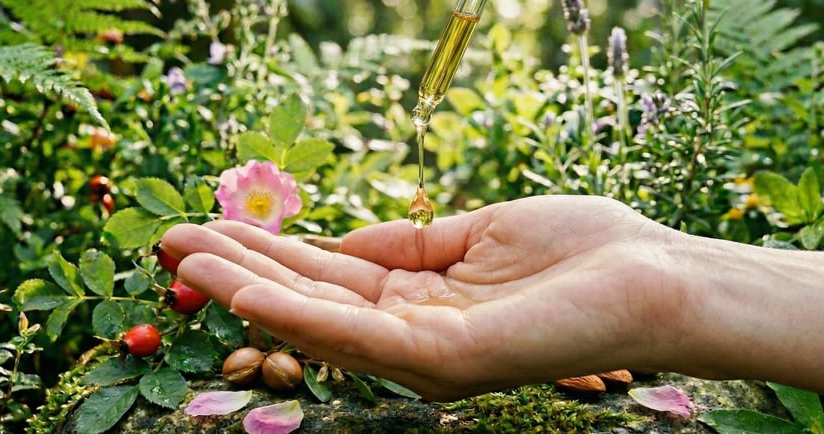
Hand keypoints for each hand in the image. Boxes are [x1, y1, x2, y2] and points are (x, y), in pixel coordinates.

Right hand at [160, 195, 687, 400]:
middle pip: (311, 301)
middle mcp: (412, 332)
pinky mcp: (446, 360)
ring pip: (321, 322)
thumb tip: (339, 241)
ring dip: (250, 291)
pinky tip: (250, 292)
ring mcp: (426, 351)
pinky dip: (302, 317)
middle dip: (239, 272)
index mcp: (420, 299)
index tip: (211, 228)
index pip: (328, 278)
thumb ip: (407, 242)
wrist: (654, 277)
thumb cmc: (580, 250)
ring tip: (186, 259)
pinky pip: (361, 337)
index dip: (268, 255)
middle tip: (169, 244)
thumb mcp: (475, 231)